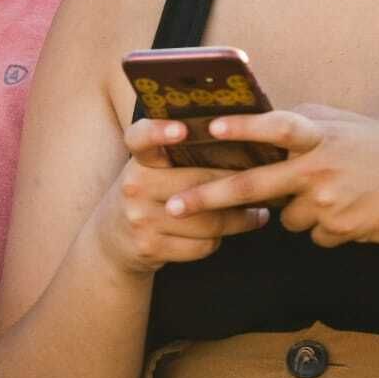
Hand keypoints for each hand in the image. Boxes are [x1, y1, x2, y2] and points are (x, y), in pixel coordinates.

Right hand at [91, 118, 268, 274]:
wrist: (113, 240)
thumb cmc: (149, 193)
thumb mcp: (152, 169)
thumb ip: (179, 156)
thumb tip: (242, 146)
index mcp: (139, 159)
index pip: (141, 137)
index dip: (159, 131)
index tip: (182, 129)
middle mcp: (134, 185)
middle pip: (197, 182)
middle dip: (236, 186)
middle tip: (265, 184)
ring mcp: (139, 218)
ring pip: (206, 219)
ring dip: (239, 220)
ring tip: (257, 214)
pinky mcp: (149, 247)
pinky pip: (201, 245)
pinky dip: (218, 241)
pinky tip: (225, 235)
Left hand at [162, 105, 378, 247]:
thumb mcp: (346, 124)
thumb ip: (306, 123)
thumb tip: (268, 120)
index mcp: (320, 134)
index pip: (276, 126)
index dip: (243, 127)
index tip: (210, 129)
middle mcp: (319, 166)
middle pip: (254, 186)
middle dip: (209, 197)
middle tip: (175, 206)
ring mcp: (328, 201)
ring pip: (285, 216)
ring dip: (300, 210)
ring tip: (338, 194)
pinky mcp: (338, 228)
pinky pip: (312, 234)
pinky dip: (326, 227)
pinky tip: (352, 212)